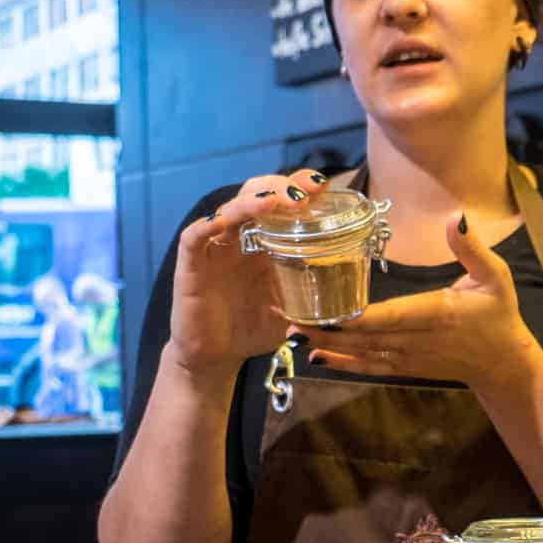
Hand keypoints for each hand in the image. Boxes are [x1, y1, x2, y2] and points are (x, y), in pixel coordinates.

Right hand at [165, 169, 329, 381]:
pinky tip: (220, 223)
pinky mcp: (192, 266)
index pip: (280, 202)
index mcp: (265, 243)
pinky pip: (193, 239)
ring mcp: (215, 249)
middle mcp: (240, 239)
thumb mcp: (291, 314)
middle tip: (302, 195)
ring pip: (228, 210)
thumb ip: (315, 304)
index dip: (298, 187)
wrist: (216, 357)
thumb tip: (351, 304)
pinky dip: (205, 227)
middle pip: (255, 194)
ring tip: (271, 202)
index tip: (321, 185)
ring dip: (250, 202)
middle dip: (278, 187)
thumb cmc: (252, 328)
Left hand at [302, 216, 540, 395]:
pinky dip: (341, 363)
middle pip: (364, 336)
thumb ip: (472, 249)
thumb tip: (455, 217)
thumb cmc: (497, 314)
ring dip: (325, 345)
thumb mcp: (495, 277)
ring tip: (292, 333)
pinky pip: (367, 367)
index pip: (390, 316)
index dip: (356, 317)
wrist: (502, 363)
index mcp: (435, 313)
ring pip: (360, 353)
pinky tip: (315, 356)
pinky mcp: (403, 368)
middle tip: (288, 315)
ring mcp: (408, 357)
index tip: (325, 310)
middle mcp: (416, 339)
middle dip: (325, 328)